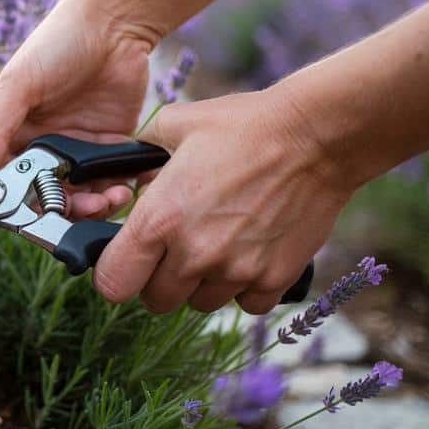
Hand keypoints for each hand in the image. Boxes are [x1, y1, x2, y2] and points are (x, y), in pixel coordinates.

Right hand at [0, 3, 153, 218]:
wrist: (115, 23)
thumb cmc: (58, 43)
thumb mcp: (17, 83)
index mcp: (13, 134)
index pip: (6, 182)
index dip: (17, 204)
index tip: (32, 212)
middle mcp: (44, 147)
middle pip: (46, 198)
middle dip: (63, 211)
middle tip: (81, 206)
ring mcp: (78, 149)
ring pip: (81, 197)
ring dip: (94, 207)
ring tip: (108, 198)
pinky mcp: (111, 147)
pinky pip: (112, 182)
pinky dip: (118, 192)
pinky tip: (125, 187)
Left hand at [96, 90, 351, 313]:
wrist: (316, 136)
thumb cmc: (244, 125)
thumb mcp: (175, 124)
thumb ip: (141, 152)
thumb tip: (127, 171)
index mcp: (159, 219)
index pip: (112, 282)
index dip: (114, 273)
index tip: (127, 259)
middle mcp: (193, 253)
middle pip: (154, 300)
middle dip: (157, 278)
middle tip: (173, 248)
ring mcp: (236, 270)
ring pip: (199, 303)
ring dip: (200, 283)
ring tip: (216, 243)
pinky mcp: (275, 278)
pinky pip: (245, 304)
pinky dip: (244, 287)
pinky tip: (248, 254)